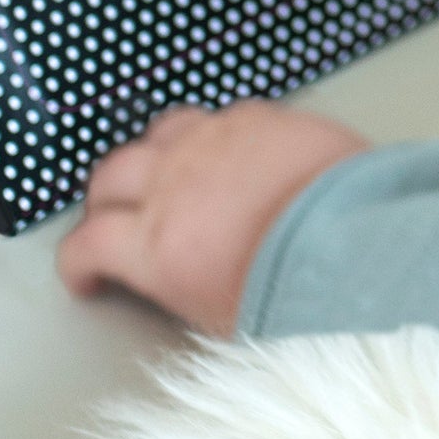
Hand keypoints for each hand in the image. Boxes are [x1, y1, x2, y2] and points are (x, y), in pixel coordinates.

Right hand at [55, 100, 369, 333]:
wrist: (361, 244)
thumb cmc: (298, 295)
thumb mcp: (224, 321)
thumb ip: (185, 291)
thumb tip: (180, 286)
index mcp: (155, 247)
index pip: (87, 243)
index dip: (78, 262)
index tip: (88, 275)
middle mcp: (172, 184)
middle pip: (110, 176)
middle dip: (105, 201)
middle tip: (117, 219)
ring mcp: (213, 142)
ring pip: (157, 134)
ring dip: (152, 155)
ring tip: (165, 174)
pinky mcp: (258, 117)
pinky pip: (216, 116)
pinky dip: (209, 135)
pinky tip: (225, 152)